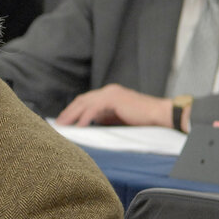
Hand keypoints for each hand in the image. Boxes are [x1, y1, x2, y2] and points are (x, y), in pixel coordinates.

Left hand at [55, 84, 171, 126]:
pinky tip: (79, 127)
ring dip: (72, 115)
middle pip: (82, 100)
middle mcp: (108, 91)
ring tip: (63, 126)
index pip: (86, 100)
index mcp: (109, 94)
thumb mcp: (118, 117)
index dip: (73, 110)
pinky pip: (94, 109)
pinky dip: (85, 118)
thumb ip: (104, 116)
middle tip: (57, 123)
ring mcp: (111, 93)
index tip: (64, 120)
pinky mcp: (114, 99)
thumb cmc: (142, 119)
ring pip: (85, 104)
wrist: (160, 114)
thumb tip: (89, 122)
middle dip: (68, 112)